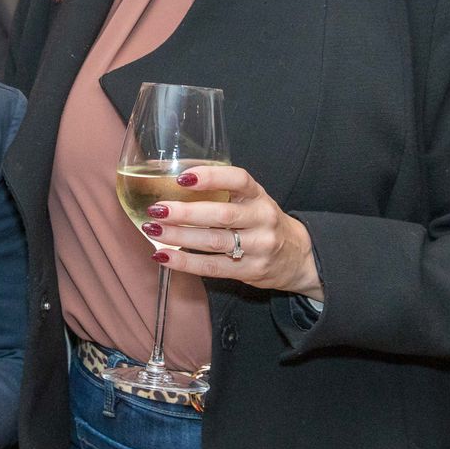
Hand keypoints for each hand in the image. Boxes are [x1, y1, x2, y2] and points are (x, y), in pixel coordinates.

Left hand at [139, 164, 322, 300]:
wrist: (297, 256)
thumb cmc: (261, 222)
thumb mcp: (250, 200)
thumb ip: (221, 191)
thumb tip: (168, 180)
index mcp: (258, 195)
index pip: (239, 180)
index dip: (211, 177)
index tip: (182, 178)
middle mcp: (262, 218)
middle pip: (222, 215)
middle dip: (185, 213)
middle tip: (157, 209)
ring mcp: (258, 246)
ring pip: (215, 242)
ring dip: (180, 237)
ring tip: (153, 230)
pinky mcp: (251, 271)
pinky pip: (214, 267)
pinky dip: (185, 262)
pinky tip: (163, 257)